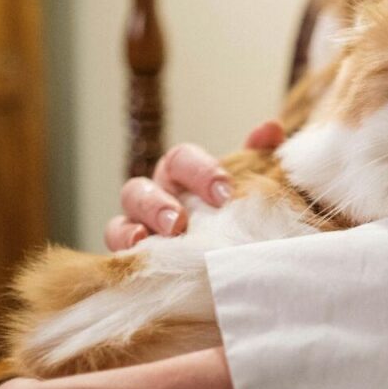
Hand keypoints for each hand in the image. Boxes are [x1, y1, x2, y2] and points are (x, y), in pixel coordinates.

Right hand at [105, 120, 285, 249]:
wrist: (238, 260)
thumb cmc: (239, 216)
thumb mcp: (253, 186)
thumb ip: (259, 157)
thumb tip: (270, 128)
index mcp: (183, 175)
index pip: (181, 159)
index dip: (200, 172)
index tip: (224, 194)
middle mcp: (156, 197)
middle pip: (140, 188)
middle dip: (158, 204)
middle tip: (179, 220)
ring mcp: (140, 227)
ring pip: (121, 220)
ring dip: (136, 229)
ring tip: (157, 238)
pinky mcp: (133, 257)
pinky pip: (117, 251)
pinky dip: (124, 248)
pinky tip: (138, 251)